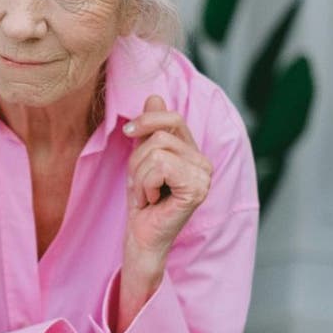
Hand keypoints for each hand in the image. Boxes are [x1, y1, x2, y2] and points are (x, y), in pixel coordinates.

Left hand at [123, 95, 211, 255]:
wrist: (142, 235)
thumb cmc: (143, 201)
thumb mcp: (141, 159)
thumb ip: (150, 130)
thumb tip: (155, 97)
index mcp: (192, 152)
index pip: (173, 119)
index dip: (147, 120)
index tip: (128, 132)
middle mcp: (203, 162)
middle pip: (159, 136)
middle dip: (138, 160)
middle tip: (141, 185)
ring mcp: (203, 175)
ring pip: (157, 151)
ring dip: (140, 176)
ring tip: (147, 194)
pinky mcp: (197, 188)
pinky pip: (160, 166)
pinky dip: (146, 184)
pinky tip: (152, 200)